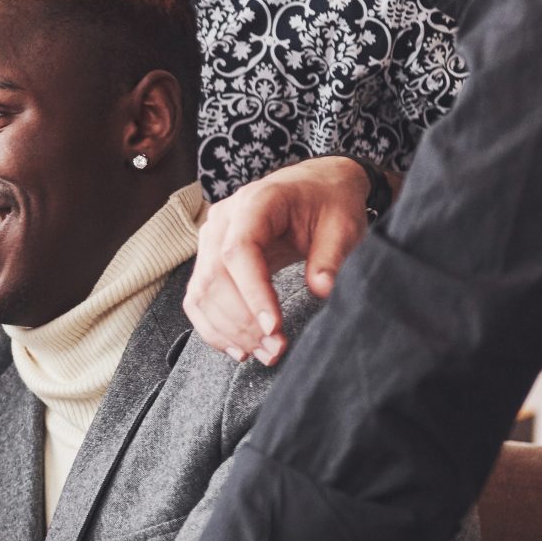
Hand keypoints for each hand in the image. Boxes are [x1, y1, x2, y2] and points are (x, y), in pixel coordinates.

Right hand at [184, 155, 369, 362]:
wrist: (315, 186)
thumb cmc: (328, 202)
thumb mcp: (342, 224)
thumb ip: (331, 256)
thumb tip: (322, 290)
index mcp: (255, 202)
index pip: (238, 251)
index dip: (252, 294)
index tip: (274, 328)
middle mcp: (223, 220)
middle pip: (214, 276)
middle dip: (242, 322)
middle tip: (275, 351)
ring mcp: (210, 240)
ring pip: (201, 292)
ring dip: (228, 331)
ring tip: (263, 354)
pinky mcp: (210, 260)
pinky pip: (199, 298)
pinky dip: (214, 328)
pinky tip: (239, 349)